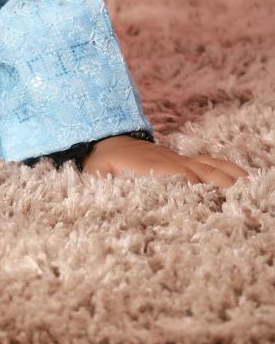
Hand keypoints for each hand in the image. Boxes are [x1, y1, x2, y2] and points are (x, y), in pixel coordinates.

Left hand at [82, 134, 247, 187]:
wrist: (106, 141)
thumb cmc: (100, 162)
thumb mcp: (96, 172)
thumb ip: (102, 182)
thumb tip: (108, 191)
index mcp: (149, 166)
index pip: (176, 176)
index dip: (191, 187)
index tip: (206, 202)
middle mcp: (168, 161)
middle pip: (199, 171)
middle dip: (218, 184)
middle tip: (236, 200)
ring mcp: (177, 159)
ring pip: (208, 165)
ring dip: (228, 176)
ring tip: (248, 188)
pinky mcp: (182, 161)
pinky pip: (208, 162)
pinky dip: (226, 168)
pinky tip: (242, 177)